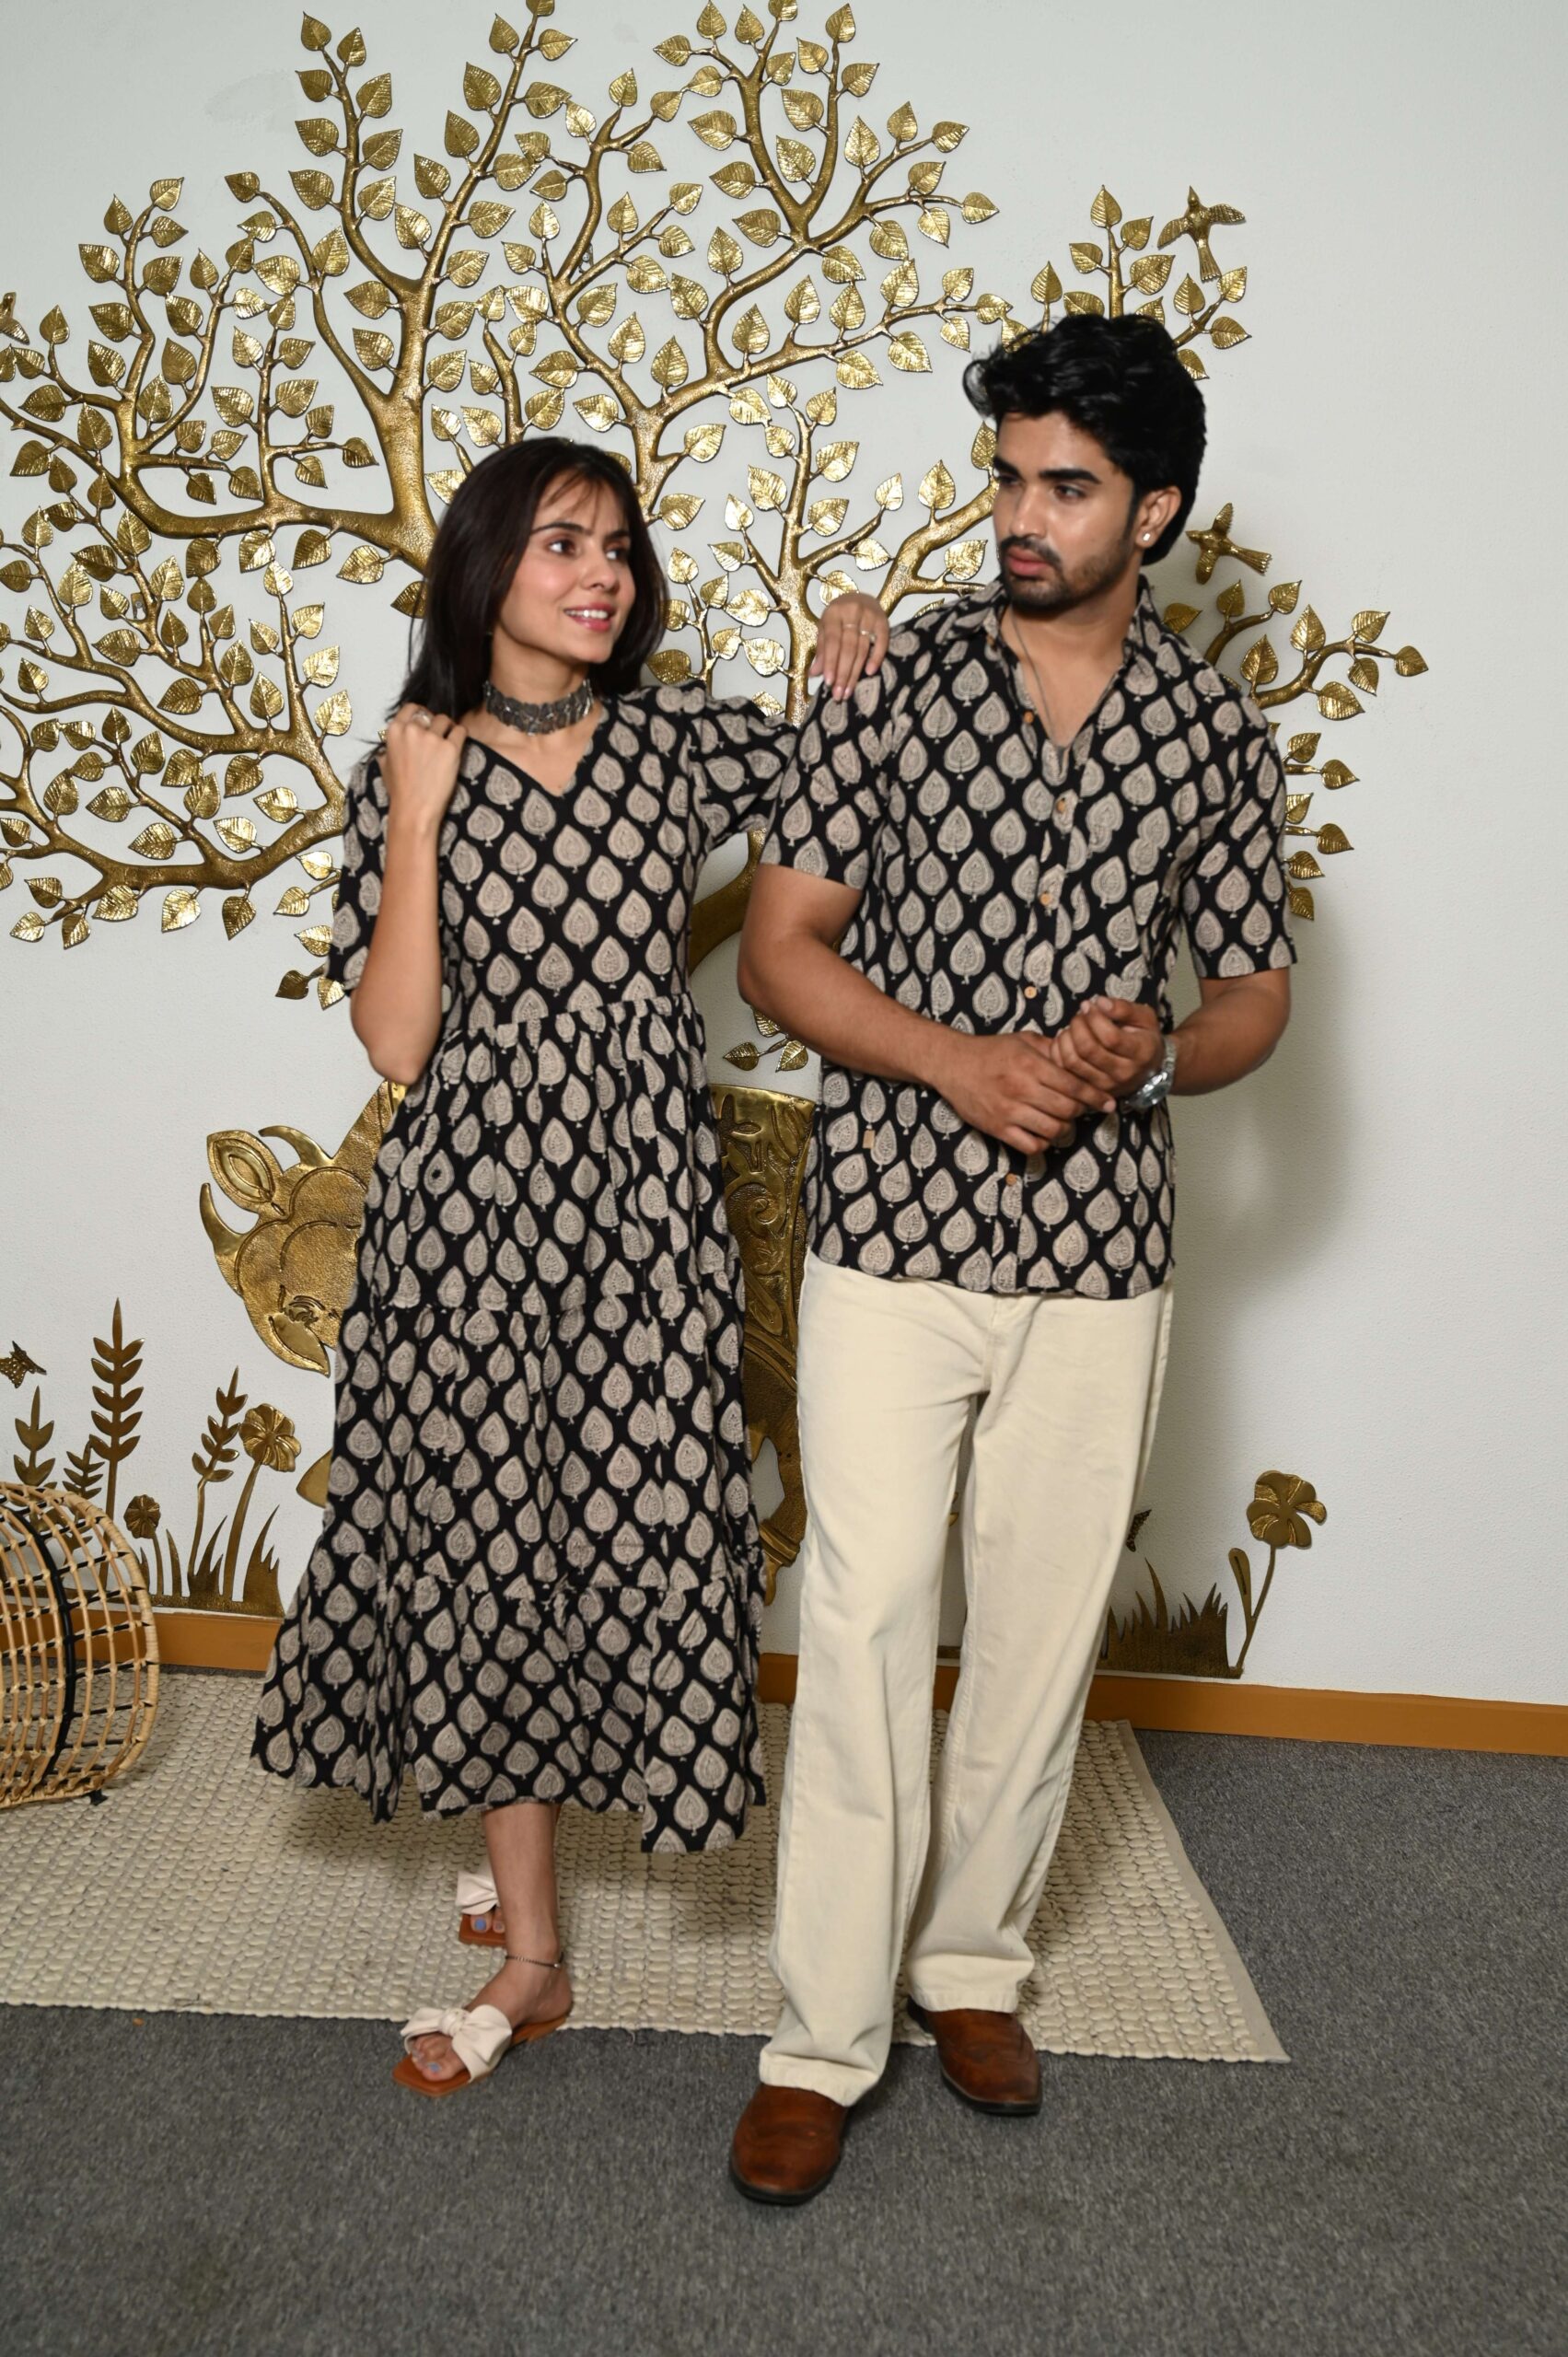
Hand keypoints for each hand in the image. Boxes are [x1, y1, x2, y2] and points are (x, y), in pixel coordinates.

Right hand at [381, 703, 465, 830]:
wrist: (414, 809)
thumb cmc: (400, 791)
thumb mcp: (385, 764)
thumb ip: (389, 748)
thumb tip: (390, 745)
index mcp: (395, 731)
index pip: (411, 708)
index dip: (421, 715)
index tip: (426, 723)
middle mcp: (413, 730)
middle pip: (430, 715)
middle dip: (435, 724)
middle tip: (439, 737)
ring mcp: (432, 738)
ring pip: (446, 720)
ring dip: (448, 729)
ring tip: (448, 743)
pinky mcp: (450, 748)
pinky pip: (460, 731)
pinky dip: (460, 736)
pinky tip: (458, 747)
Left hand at [809, 593, 889, 698]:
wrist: (861, 598)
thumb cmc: (839, 617)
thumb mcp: (826, 629)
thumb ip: (822, 650)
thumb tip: (814, 674)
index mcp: (834, 613)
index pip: (832, 641)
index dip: (830, 662)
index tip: (829, 683)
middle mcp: (852, 612)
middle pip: (848, 647)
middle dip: (843, 673)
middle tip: (839, 694)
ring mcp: (870, 616)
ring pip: (862, 648)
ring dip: (855, 672)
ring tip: (849, 691)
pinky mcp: (884, 621)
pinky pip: (881, 642)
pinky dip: (876, 658)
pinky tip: (869, 673)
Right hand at [931, 1030, 1109, 1152]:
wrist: (952, 1064)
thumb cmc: (991, 1051)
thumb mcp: (1023, 1040)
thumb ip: (1052, 1048)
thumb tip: (1082, 1056)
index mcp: (1030, 1064)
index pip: (1073, 1085)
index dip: (1095, 1096)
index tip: (1109, 1103)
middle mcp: (1020, 1088)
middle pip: (1067, 1110)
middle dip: (1080, 1112)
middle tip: (1080, 1109)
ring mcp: (1008, 1111)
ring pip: (1052, 1130)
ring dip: (1064, 1129)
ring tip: (1062, 1122)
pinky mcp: (997, 1128)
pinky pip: (1031, 1145)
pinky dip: (1043, 1143)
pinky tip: (1043, 1133)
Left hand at [1053, 998, 1164, 1099]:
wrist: (1147, 1069)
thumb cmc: (1144, 1037)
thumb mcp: (1144, 1017)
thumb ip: (1124, 1008)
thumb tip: (1099, 1002)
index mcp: (1141, 1053)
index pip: (1110, 1037)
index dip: (1094, 1018)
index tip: (1089, 1005)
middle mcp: (1123, 1074)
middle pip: (1088, 1049)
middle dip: (1078, 1025)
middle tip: (1080, 1014)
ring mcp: (1105, 1085)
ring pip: (1072, 1062)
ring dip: (1066, 1038)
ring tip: (1073, 1026)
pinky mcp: (1090, 1090)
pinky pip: (1064, 1071)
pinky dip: (1058, 1051)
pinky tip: (1065, 1038)